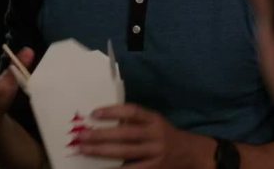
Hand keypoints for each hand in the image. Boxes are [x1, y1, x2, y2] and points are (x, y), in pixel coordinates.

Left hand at [76, 103, 208, 168]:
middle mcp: (155, 135)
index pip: (132, 112)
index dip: (113, 111)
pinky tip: (102, 168)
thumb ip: (134, 121)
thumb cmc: (164, 134)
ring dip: (102, 151)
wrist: (190, 153)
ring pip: (125, 152)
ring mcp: (155, 153)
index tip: (94, 113)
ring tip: (84, 149)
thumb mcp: (153, 122)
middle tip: (82, 135)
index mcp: (154, 119)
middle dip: (101, 135)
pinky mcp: (154, 168)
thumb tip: (102, 119)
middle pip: (125, 134)